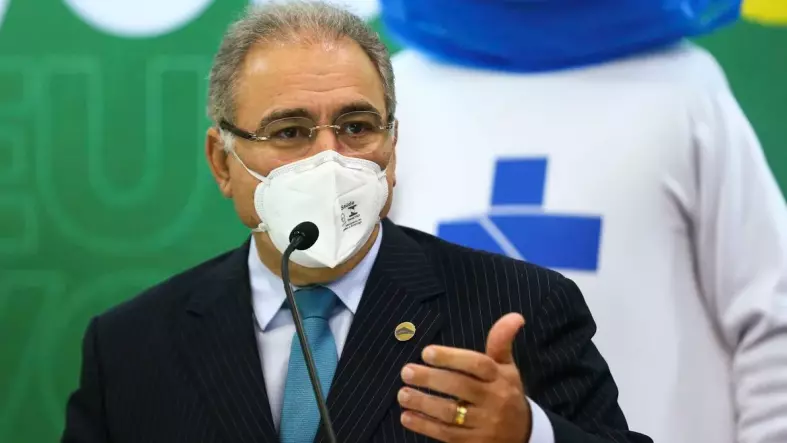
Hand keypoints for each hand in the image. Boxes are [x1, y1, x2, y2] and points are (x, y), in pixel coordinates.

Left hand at [398, 313, 530, 442]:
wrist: (523, 434)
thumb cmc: (506, 392)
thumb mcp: (507, 367)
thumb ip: (501, 341)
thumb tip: (515, 315)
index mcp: (500, 378)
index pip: (477, 364)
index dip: (451, 357)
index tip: (427, 352)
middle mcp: (494, 400)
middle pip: (460, 387)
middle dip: (431, 378)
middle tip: (406, 371)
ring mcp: (484, 424)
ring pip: (451, 413)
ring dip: (423, 403)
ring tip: (402, 393)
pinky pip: (446, 434)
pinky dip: (424, 426)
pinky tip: (407, 416)